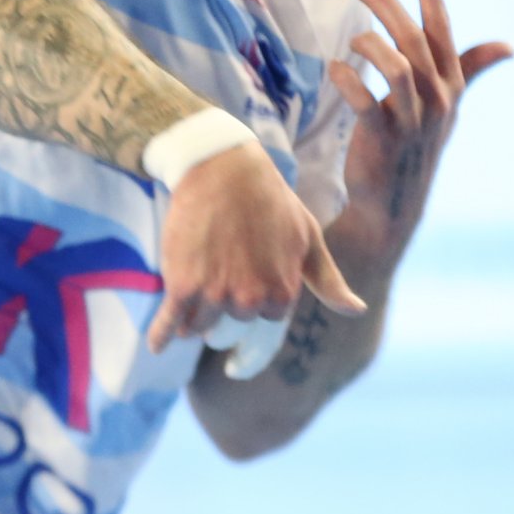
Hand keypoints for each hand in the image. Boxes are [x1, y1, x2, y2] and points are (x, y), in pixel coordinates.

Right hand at [148, 140, 363, 352]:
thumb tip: (357, 311)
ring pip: (201, 326)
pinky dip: (161, 335)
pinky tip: (156, 345)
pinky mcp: (183, 286)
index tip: (247, 273)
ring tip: (196, 274)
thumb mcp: (309, 237)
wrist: (223, 168)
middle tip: (222, 263)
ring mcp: (216, 294)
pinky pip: (170, 324)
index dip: (254, 299)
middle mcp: (251, 300)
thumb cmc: (270, 200)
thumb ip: (329, 280)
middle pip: (232, 325)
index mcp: (283, 292)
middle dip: (226, 303)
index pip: (264, 321)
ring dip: (195, 312)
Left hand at [329, 0, 512, 271]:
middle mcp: (437, 98)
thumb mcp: (448, 106)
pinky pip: (365, 101)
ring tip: (351, 40)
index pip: (442, 25)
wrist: (392, 205)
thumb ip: (471, 70)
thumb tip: (508, 46)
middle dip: (386, 3)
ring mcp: (412, 120)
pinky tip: (336, 70)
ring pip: (396, 66)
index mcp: (450, 83)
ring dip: (370, 43)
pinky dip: (348, 80)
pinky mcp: (383, 139)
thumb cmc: (416, 147)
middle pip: (414, 38)